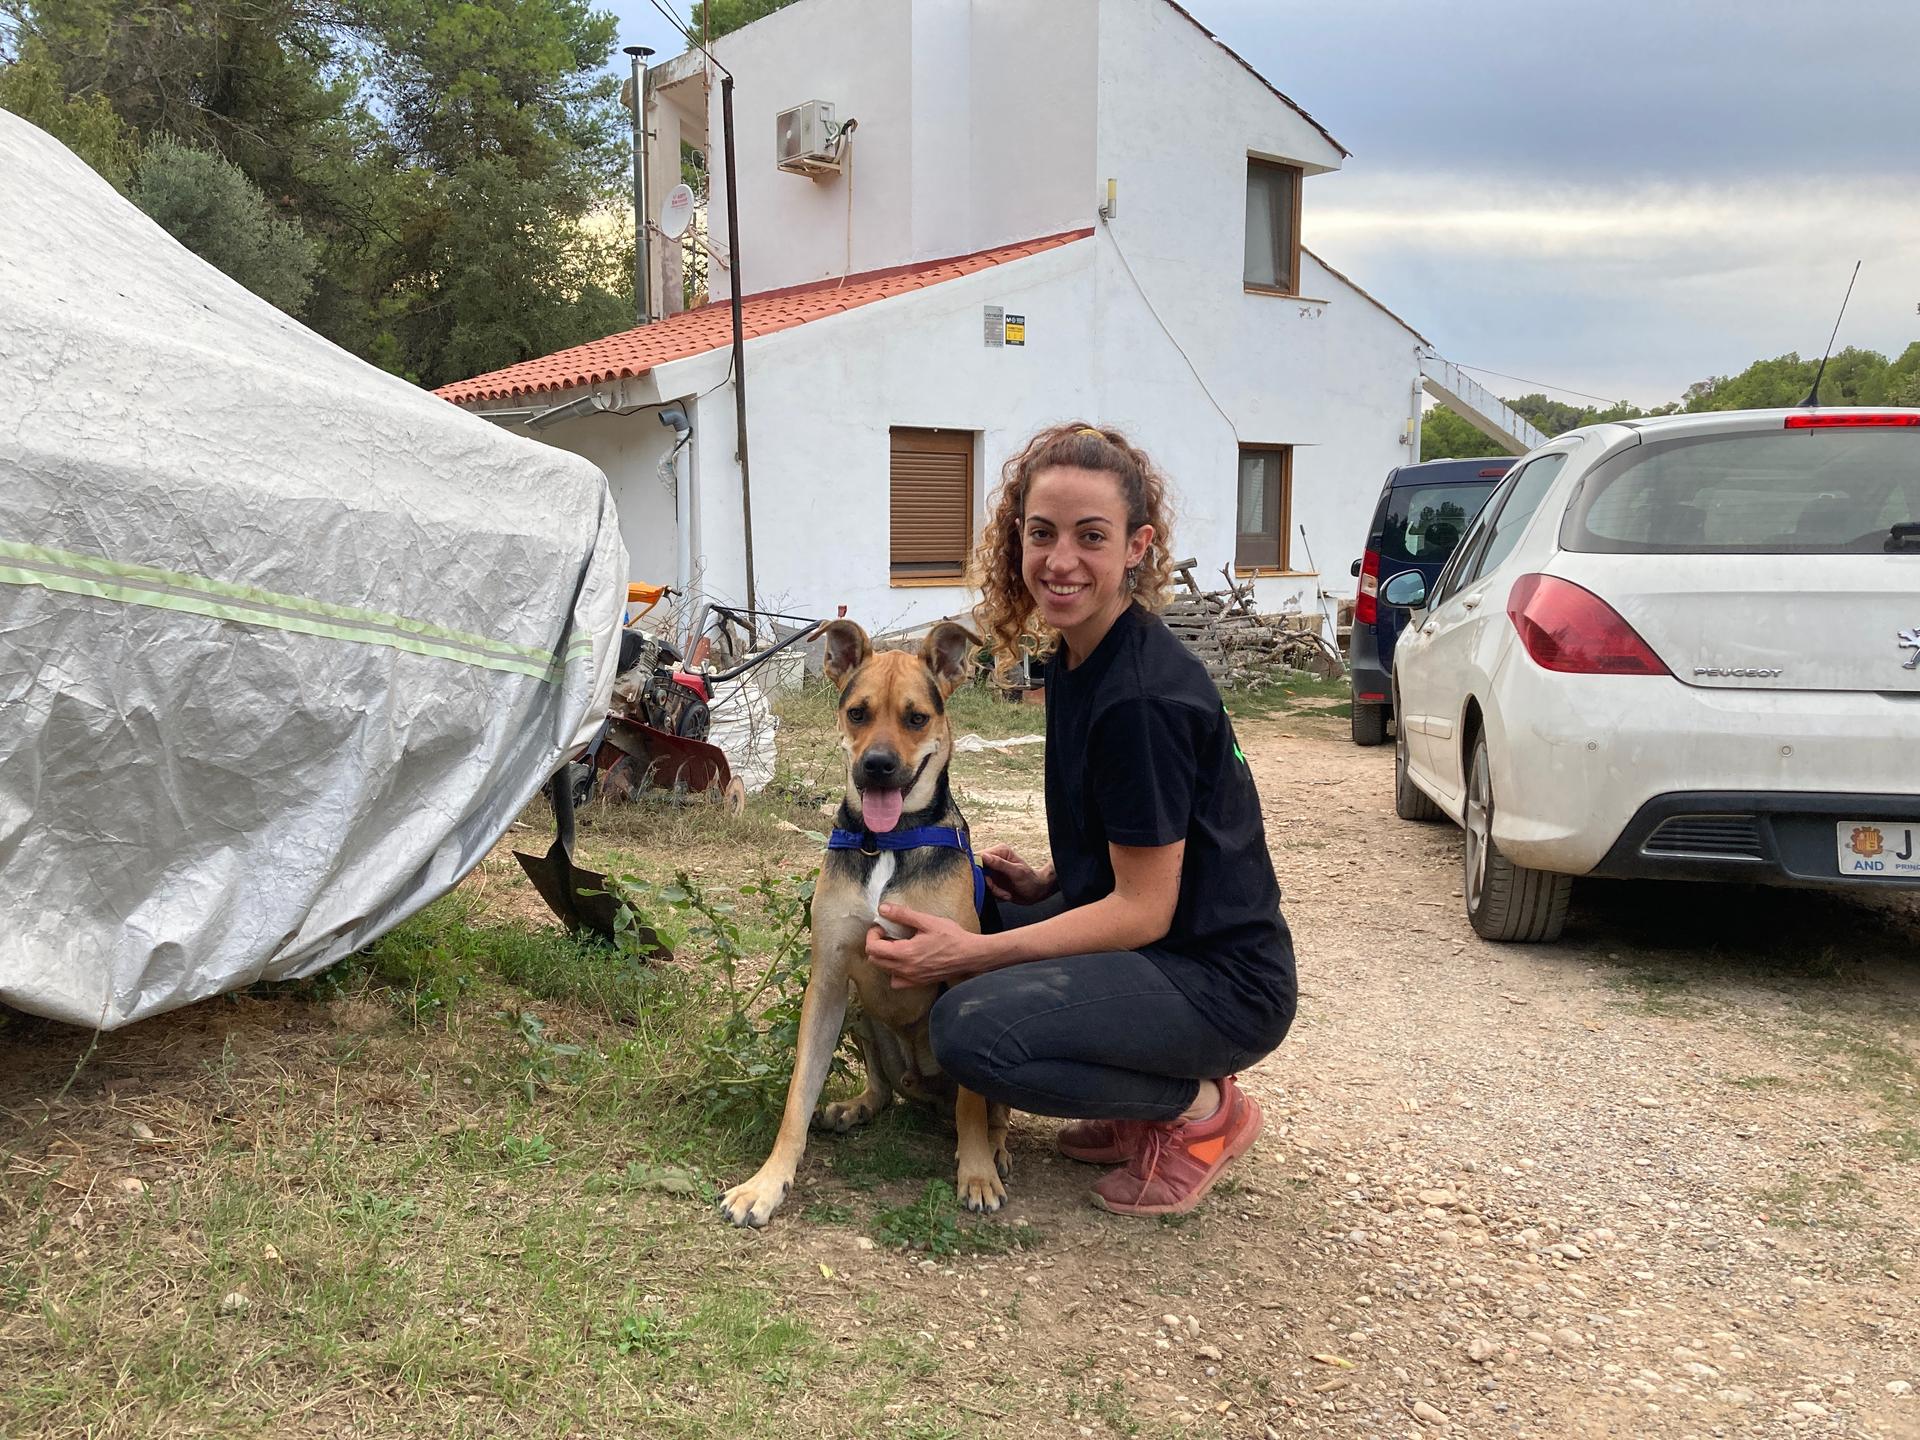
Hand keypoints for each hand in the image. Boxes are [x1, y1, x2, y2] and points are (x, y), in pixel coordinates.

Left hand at [865, 904, 989, 987]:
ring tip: (896, 945)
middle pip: (875, 960)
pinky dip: (894, 971)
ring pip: (884, 970)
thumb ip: (903, 915)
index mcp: (904, 953)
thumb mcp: (927, 921)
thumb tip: (883, 908)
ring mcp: (911, 978)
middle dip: (876, 944)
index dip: (872, 934)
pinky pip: (897, 981)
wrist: (970, 955)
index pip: (872, 948)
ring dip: (884, 957)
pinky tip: (904, 960)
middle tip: (888, 933)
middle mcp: (905, 969)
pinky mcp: (918, 982)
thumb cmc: (951, 937)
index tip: (882, 926)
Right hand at [978, 844, 1056, 904]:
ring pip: (981, 882)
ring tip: (1007, 893)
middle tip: (1000, 890)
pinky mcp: (992, 881)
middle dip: (989, 883)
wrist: (1037, 893)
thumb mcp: (1016, 872)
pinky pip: (985, 889)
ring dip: (994, 891)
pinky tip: (1006, 894)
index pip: (979, 856)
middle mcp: (994, 859)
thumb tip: (984, 856)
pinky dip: (995, 894)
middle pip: (978, 871)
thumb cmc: (1031, 881)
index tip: (989, 880)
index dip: (980, 869)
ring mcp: (992, 871)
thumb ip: (1000, 864)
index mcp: (1000, 851)